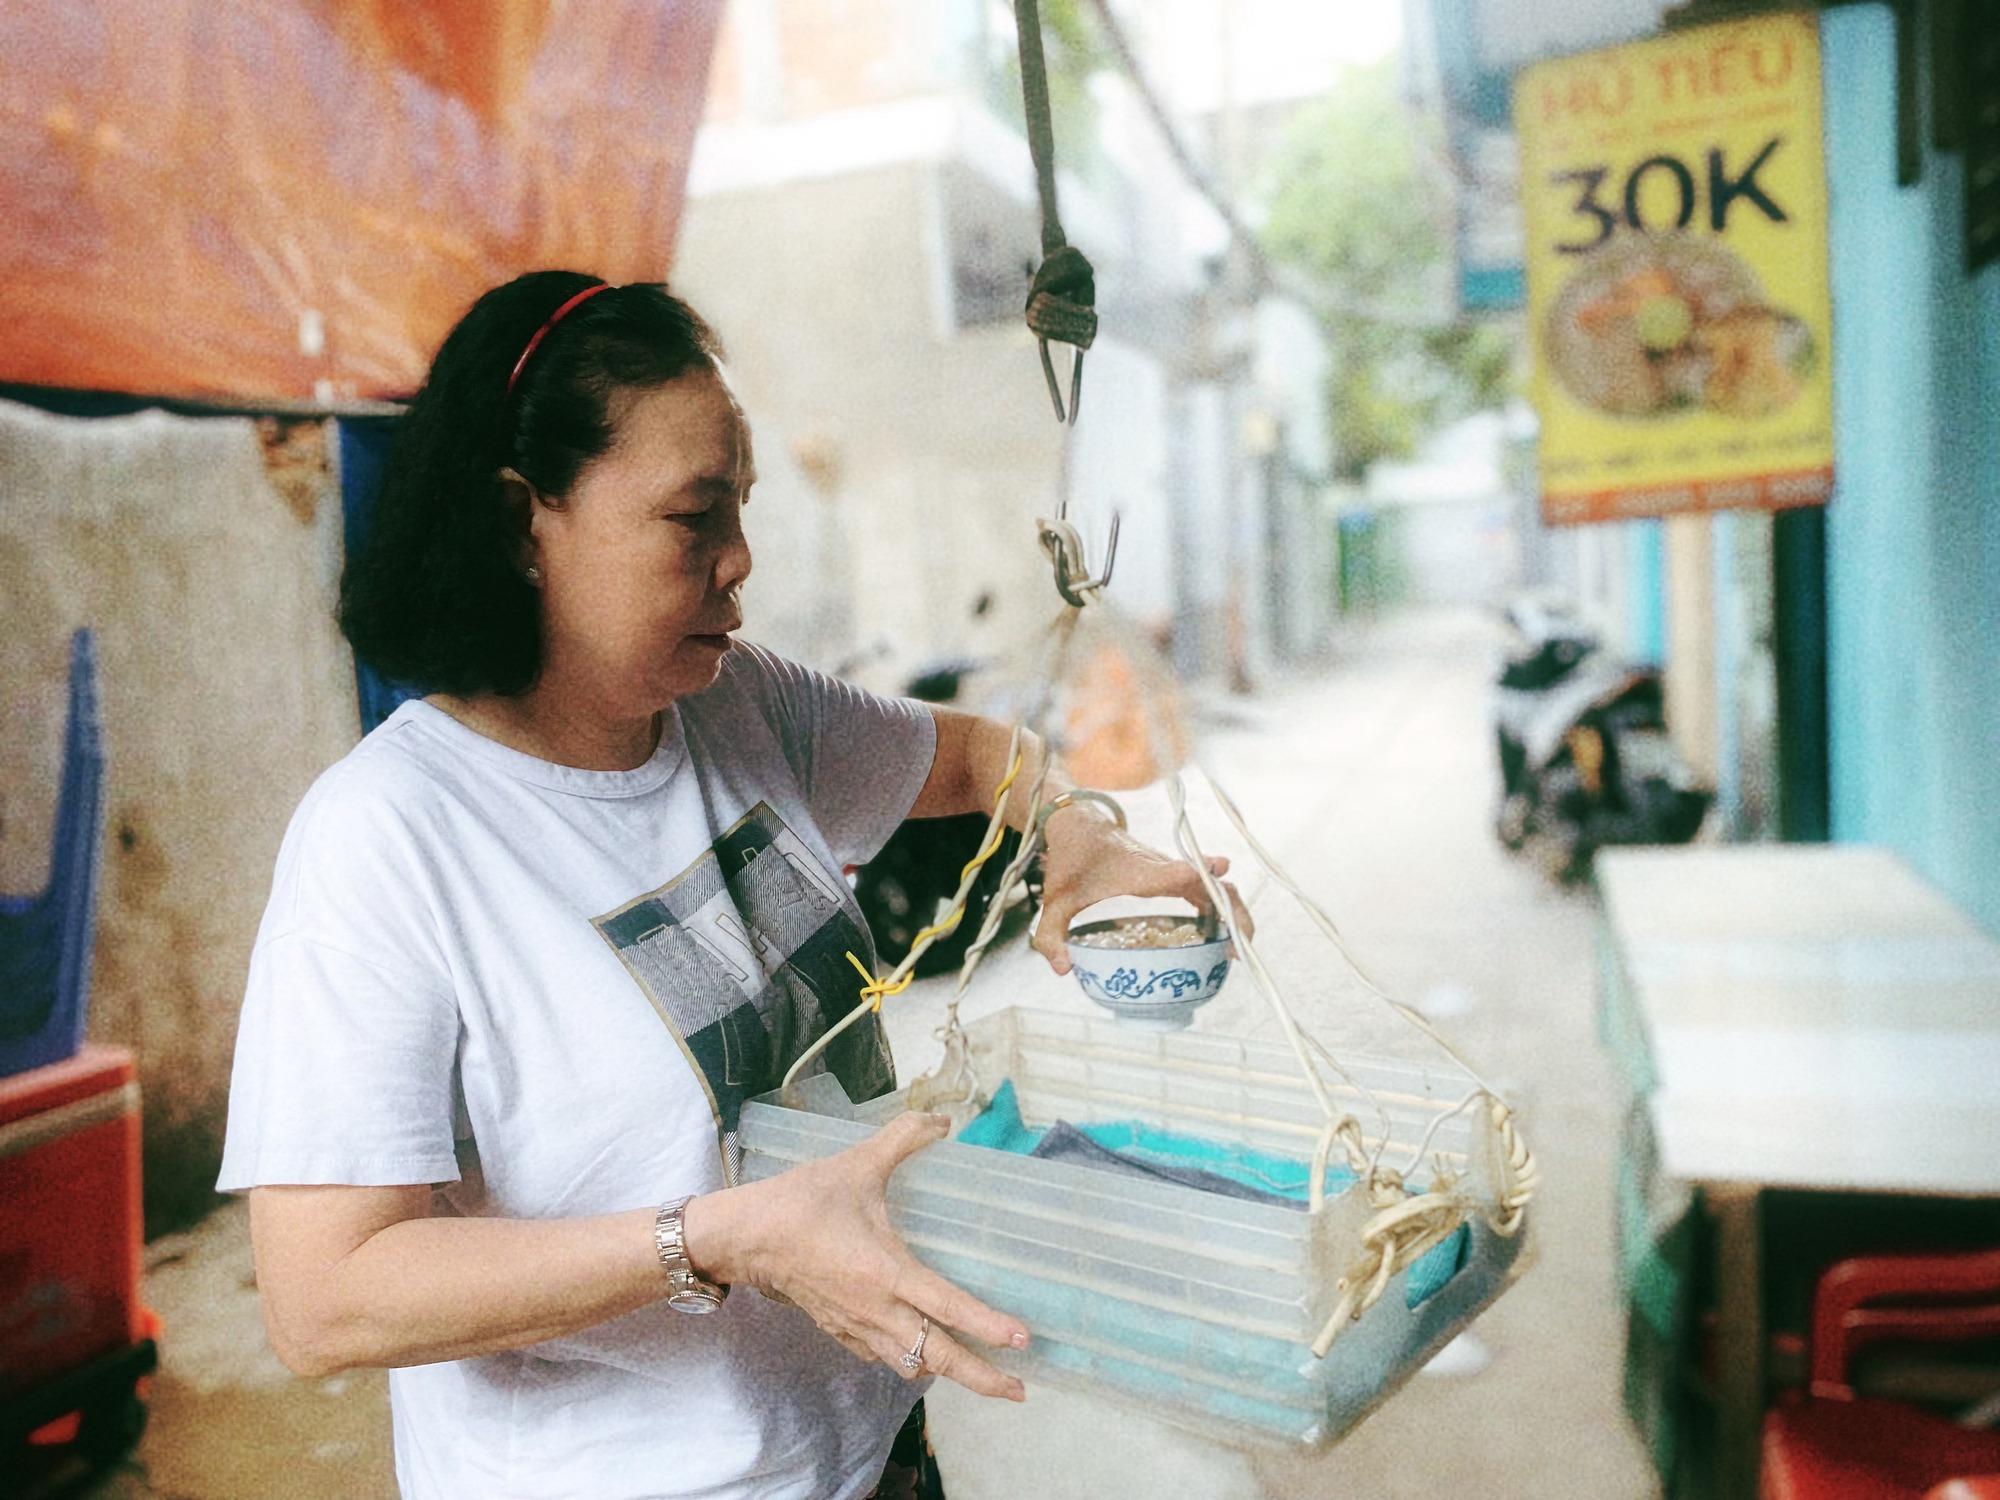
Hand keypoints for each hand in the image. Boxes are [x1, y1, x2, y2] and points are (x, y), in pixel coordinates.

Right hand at [686, 1114, 1027, 1400]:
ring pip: (911, 1364)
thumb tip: (942, 1120)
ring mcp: (857, 1325)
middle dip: (982, 1378)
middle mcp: (877, 1309)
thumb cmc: (801, 1202)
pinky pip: (883, 1357)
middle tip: (1018, 1391)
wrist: (745, 1237)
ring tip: (981, 1373)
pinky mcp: (839, 1329)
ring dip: (947, 1372)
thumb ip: (903, 1138)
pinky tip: (921, 1350)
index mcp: (887, 1271)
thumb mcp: (857, 1164)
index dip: (987, 1326)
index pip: (948, 1307)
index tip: (1022, 1341)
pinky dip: (909, 1360)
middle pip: (938, 1358)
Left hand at [1032, 810, 1251, 974]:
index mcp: (1139, 871)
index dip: (1200, 875)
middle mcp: (1163, 868)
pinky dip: (1220, 909)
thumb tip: (1063, 970)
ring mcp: (1171, 870)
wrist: (1080, 826)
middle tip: (1240, 949)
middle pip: (1212, 883)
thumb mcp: (1056, 900)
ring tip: (1238, 950)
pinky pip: (1206, 890)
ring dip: (1233, 912)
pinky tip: (1221, 936)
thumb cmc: (1072, 860)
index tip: (1222, 879)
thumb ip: (1052, 936)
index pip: (1176, 871)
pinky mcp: (1173, 874)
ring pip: (1216, 886)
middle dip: (1233, 912)